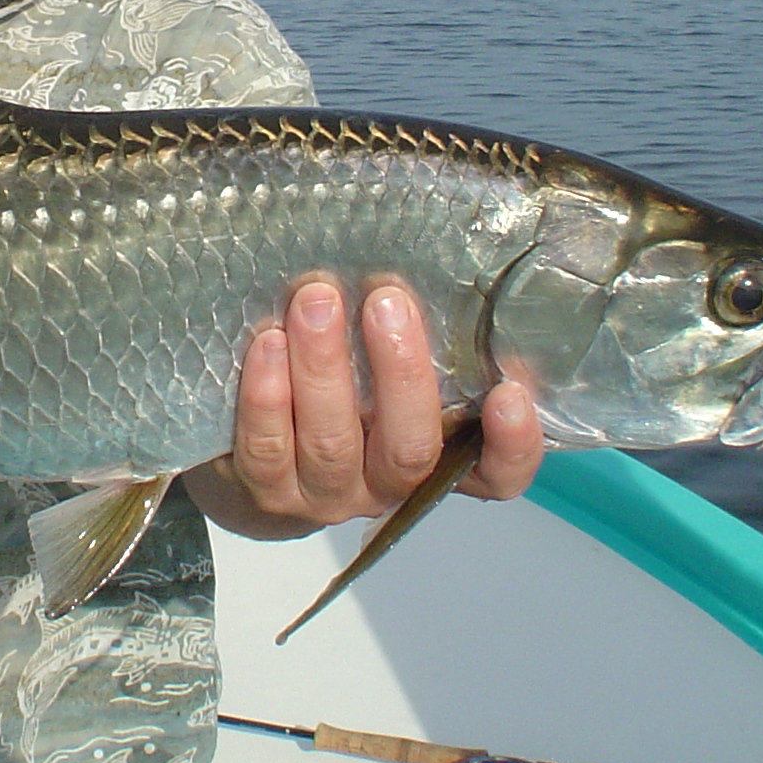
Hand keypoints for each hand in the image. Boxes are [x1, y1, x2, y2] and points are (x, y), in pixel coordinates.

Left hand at [181, 278, 542, 540]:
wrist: (251, 461)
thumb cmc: (342, 389)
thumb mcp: (388, 368)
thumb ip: (421, 338)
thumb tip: (444, 267)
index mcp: (436, 458)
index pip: (496, 476)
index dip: (512, 445)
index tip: (510, 393)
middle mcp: (387, 485)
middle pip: (409, 447)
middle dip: (400, 372)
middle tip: (386, 301)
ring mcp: (327, 494)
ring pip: (332, 444)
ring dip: (323, 369)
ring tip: (314, 302)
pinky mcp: (267, 490)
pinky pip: (267, 448)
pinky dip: (267, 395)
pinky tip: (267, 342)